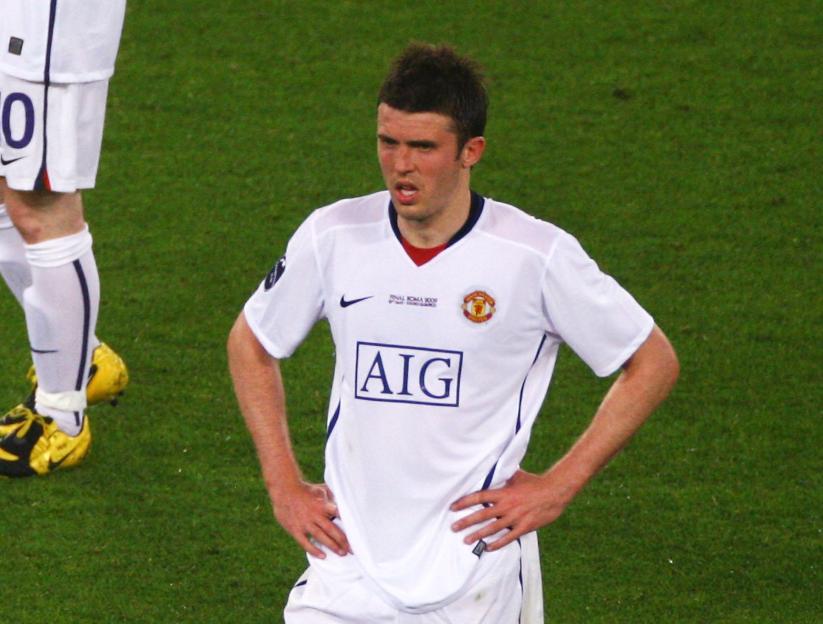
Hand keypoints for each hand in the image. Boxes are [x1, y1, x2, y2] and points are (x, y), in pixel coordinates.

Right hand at [271, 481, 350, 558]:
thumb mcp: (321, 489)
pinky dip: (314, 550)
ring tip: (342, 553)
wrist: (284, 490)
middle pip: (332, 530)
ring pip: (321, 537)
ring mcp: (305, 524)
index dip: (347, 523)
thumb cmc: (305, 489)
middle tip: (352, 549)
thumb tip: (344, 499)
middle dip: (343, 541)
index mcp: (322, 505)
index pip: (338, 515)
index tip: (357, 532)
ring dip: (332, 546)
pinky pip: (305, 543)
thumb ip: (332, 496)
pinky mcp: (295, 530)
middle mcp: (315, 515)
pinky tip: (322, 556)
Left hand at [450, 469, 575, 550]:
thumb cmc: (535, 483)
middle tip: (453, 527)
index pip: (479, 497)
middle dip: (466, 522)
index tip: (453, 507)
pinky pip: (508, 538)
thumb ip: (503, 475)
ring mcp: (515, 518)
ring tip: (465, 540)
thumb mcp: (516, 476)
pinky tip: (487, 548)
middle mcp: (507, 506)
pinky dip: (497, 544)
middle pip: (482, 515)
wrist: (555, 492)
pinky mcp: (524, 527)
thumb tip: (492, 469)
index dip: (465, 502)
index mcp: (503, 492)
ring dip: (478, 535)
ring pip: (492, 528)